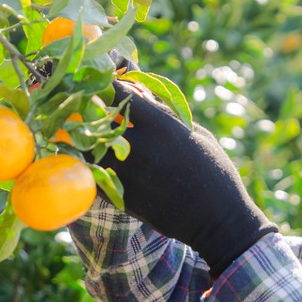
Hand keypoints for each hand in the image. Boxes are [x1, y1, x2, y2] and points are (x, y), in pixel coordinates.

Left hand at [101, 82, 277, 277]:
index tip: (100, 83)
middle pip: (94, 119)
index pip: (117, 92)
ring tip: (88, 136)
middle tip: (85, 108)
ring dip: (86, 141)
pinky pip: (94, 175)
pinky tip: (98, 162)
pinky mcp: (121, 197)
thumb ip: (165, 114)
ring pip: (88, 149)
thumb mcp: (196, 134)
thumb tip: (140, 94)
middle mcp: (138, 146)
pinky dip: (92, 166)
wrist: (216, 219)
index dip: (105, 86)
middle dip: (88, 111)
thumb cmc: (214, 171)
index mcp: (160, 124)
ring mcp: (126, 173)